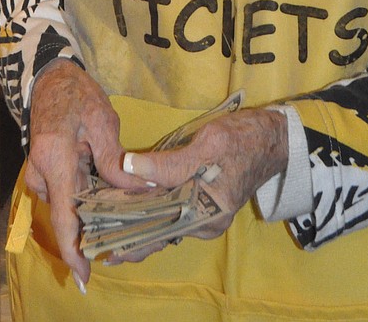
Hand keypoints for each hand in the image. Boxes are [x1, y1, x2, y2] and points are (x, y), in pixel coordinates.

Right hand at [25, 62, 137, 285]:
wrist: (51, 79)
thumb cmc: (78, 95)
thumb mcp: (103, 123)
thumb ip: (116, 161)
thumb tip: (140, 191)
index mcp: (55, 161)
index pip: (64, 217)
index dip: (74, 250)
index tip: (84, 277)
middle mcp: (41, 174)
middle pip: (69, 215)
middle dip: (96, 226)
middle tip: (128, 228)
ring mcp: (38, 175)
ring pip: (70, 205)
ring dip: (93, 210)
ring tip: (126, 207)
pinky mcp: (43, 174)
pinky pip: (66, 195)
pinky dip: (86, 198)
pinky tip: (108, 194)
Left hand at [109, 108, 288, 262]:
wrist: (273, 138)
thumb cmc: (244, 138)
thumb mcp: (209, 143)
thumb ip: (170, 161)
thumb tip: (130, 167)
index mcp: (208, 213)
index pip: (159, 226)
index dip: (128, 227)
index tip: (100, 228)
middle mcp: (205, 224)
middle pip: (159, 230)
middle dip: (127, 229)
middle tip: (94, 228)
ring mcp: (205, 217)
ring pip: (164, 222)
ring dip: (137, 219)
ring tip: (104, 219)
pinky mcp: (203, 206)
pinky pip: (172, 213)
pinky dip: (151, 210)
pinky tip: (130, 206)